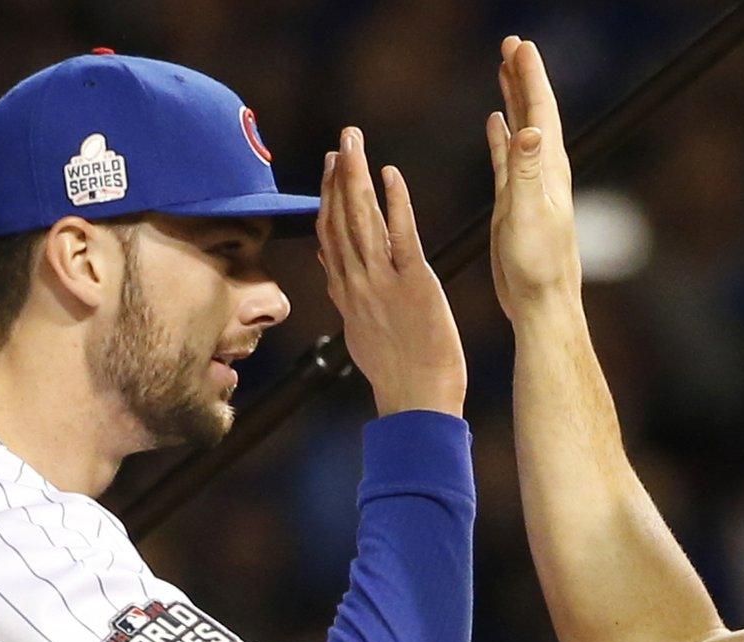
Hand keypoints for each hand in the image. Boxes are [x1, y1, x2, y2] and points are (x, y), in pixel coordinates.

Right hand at [316, 126, 466, 417]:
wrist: (416, 400)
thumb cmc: (398, 371)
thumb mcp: (360, 330)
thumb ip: (346, 294)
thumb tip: (330, 268)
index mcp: (346, 293)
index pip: (329, 235)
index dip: (327, 196)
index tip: (329, 166)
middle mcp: (357, 283)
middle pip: (340, 219)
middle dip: (340, 175)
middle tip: (343, 137)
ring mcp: (382, 283)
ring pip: (362, 221)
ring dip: (357, 177)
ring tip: (355, 142)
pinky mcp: (413, 284)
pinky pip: (400, 236)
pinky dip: (394, 203)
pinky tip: (390, 174)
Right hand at [487, 36, 582, 316]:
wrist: (540, 303)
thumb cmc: (537, 266)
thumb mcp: (528, 214)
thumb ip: (527, 171)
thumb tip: (532, 129)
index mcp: (548, 170)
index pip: (540, 112)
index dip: (530, 77)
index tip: (519, 45)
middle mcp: (543, 172)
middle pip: (533, 112)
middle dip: (523, 77)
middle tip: (511, 43)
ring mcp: (529, 186)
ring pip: (521, 129)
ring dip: (513, 98)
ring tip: (504, 69)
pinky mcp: (515, 202)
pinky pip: (508, 157)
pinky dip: (502, 135)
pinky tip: (495, 122)